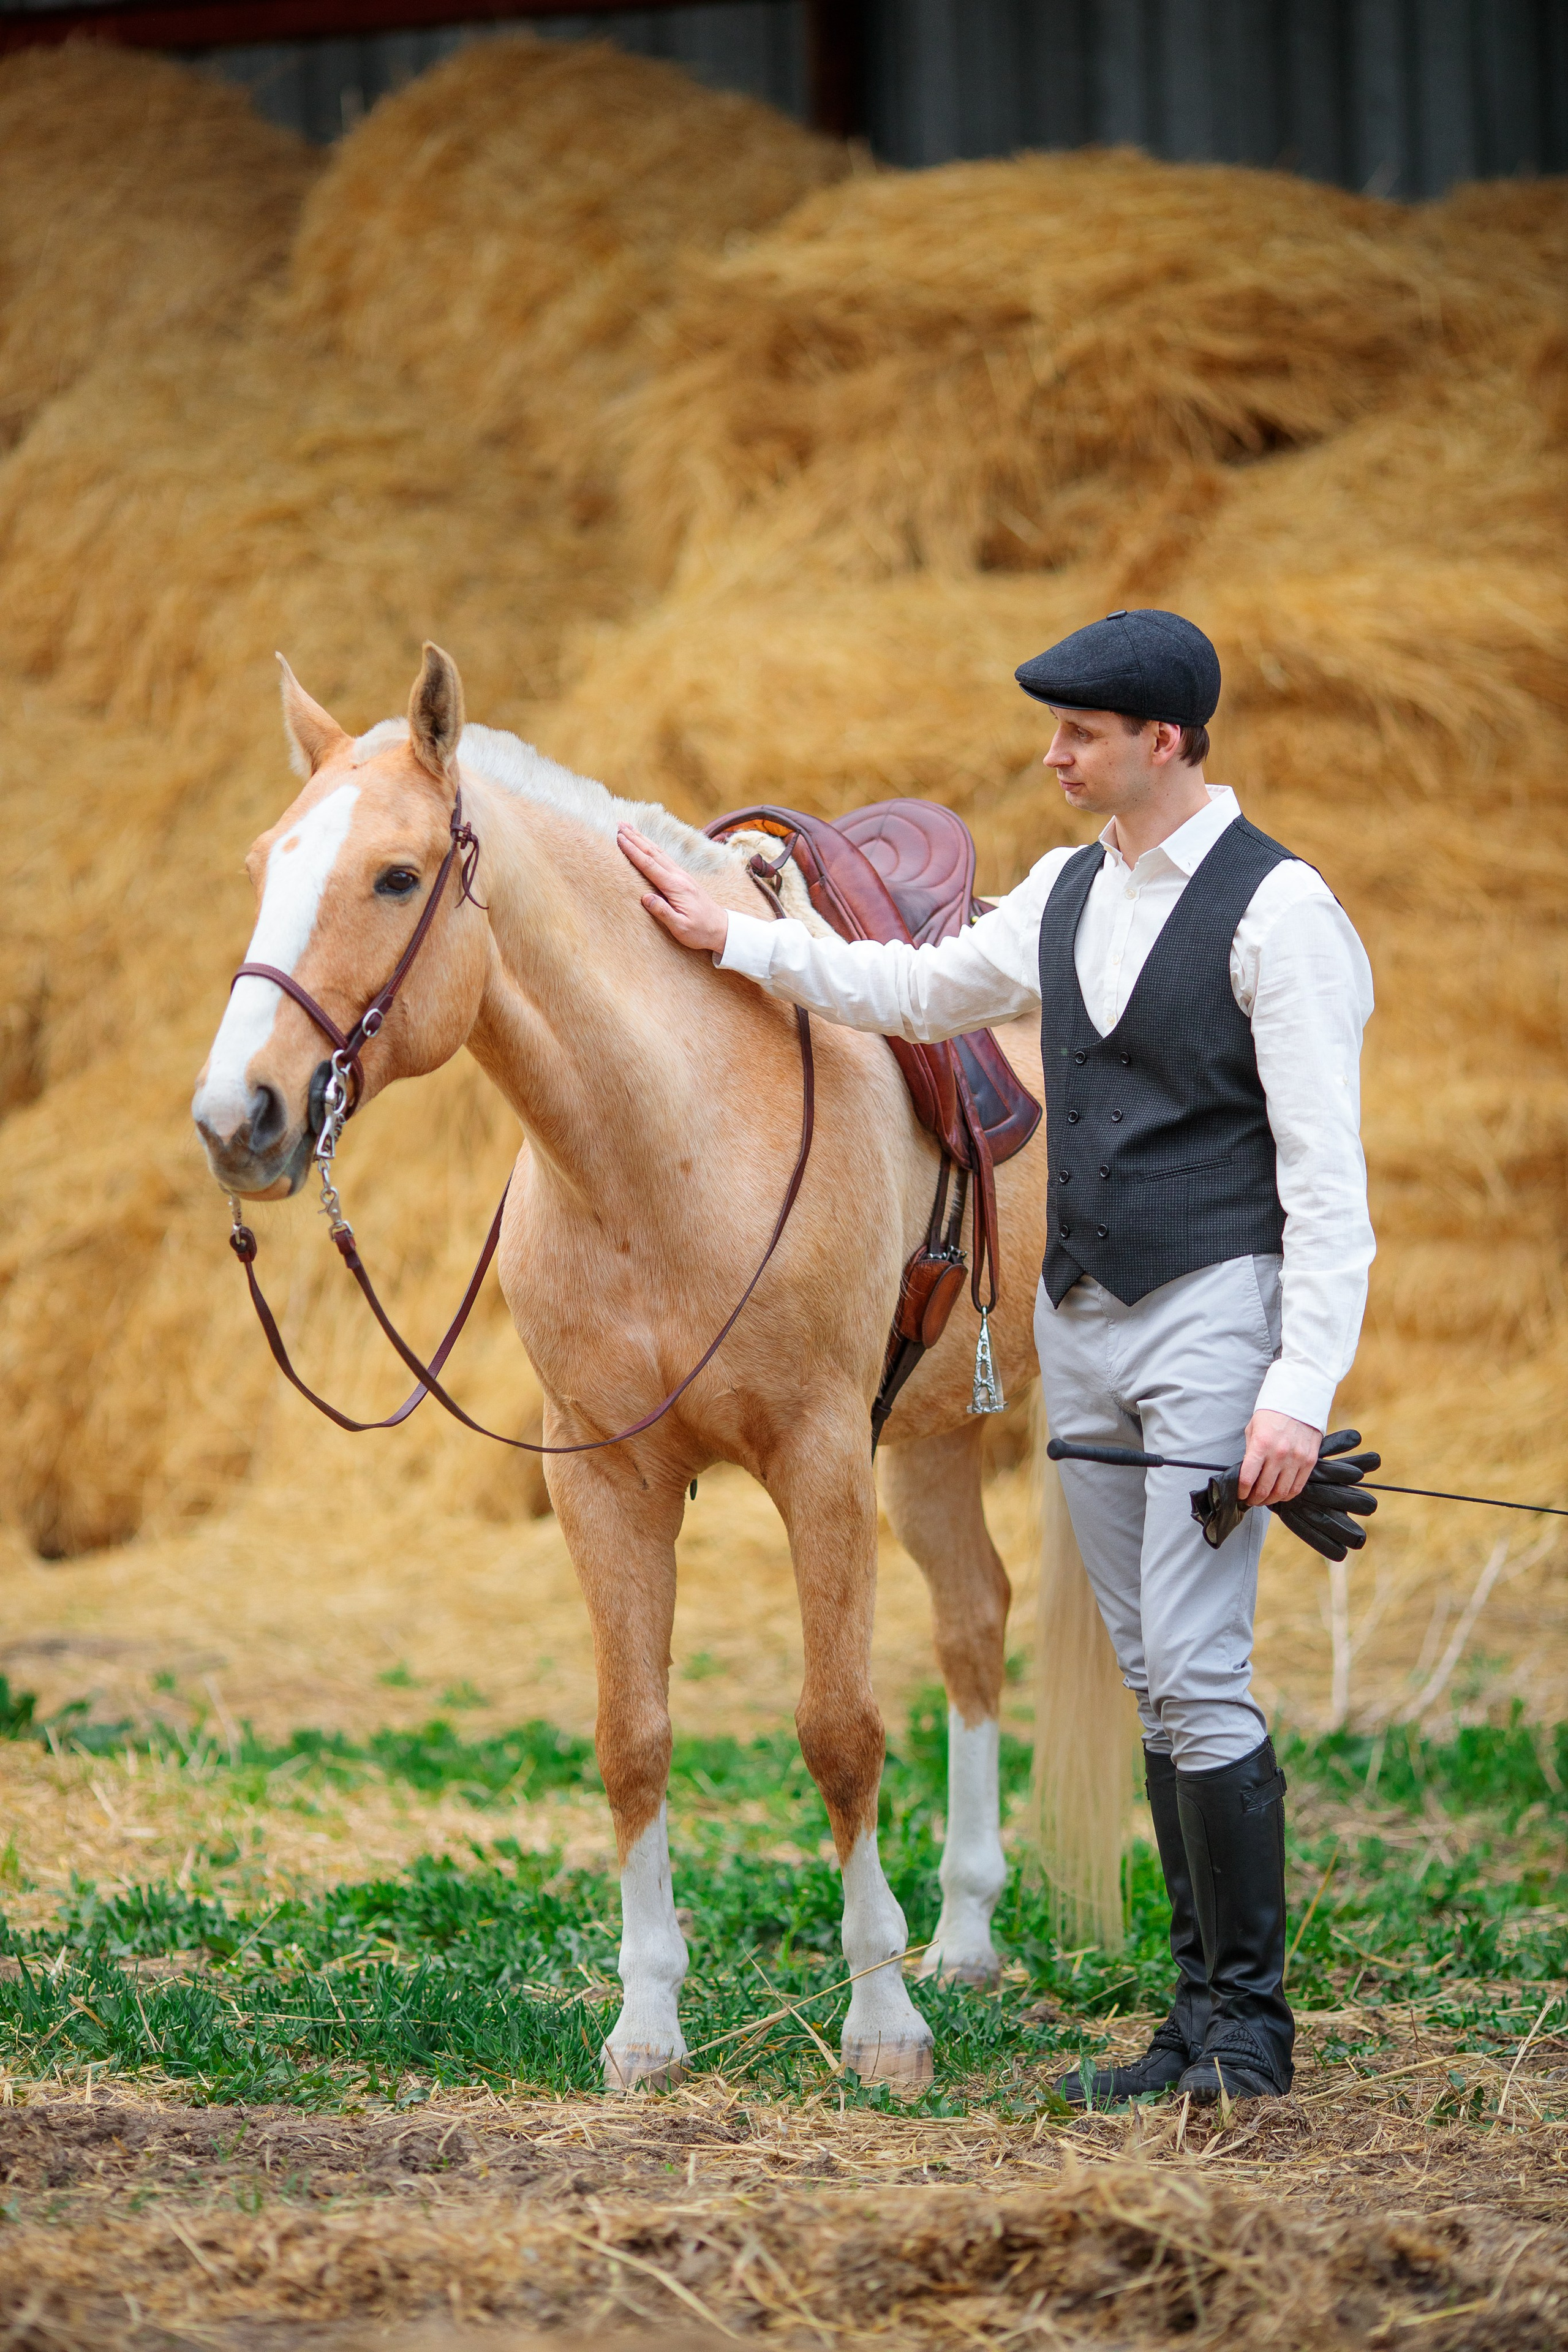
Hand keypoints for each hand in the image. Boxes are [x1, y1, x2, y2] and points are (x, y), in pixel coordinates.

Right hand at [617, 825, 728, 954]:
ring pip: (659, 852)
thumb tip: (645, 898)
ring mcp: (682, 876)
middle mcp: (679, 877)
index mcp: (676, 887)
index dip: (633, 851)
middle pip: (653, 853)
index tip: (620, 838)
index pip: (650, 865)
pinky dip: (653, 848)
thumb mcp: (681, 928)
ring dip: (643, 839)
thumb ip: (663, 912)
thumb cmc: (700, 931)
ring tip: (629, 828)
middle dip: (635, 838)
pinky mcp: (684, 878)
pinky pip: (665, 858)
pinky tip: (647, 844)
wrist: (722, 929)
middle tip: (620, 825)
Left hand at [1239, 1409, 1322, 1507]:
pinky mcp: (1309, 1461)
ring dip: (1270, 1500)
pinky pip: (1298, 1487)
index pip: (1248, 1478)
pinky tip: (1281, 1494)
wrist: (1299, 1401)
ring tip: (1264, 1499)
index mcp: (1261, 1444)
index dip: (1242, 1491)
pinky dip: (1287, 1495)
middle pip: (1265, 1489)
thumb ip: (1250, 1452)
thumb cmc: (1273, 1414)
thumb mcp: (1253, 1429)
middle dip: (1255, 1499)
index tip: (1240, 1494)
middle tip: (1251, 1500)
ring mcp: (1296, 1459)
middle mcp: (1279, 1454)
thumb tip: (1247, 1473)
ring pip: (1282, 1492)